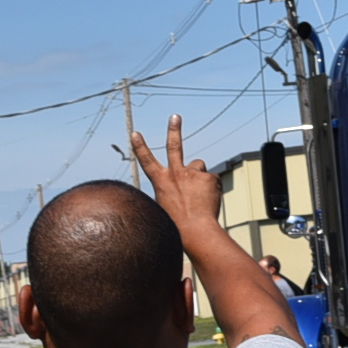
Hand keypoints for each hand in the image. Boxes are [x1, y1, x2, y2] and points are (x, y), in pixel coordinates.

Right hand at [131, 115, 219, 232]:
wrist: (194, 230)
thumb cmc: (178, 224)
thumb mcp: (167, 205)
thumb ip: (174, 189)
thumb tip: (189, 181)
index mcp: (161, 182)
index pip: (146, 161)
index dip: (140, 146)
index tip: (135, 133)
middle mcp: (175, 174)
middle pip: (174, 147)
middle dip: (173, 130)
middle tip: (175, 117)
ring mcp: (192, 174)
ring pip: (198, 167)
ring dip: (200, 177)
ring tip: (200, 196)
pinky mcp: (208, 177)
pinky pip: (212, 179)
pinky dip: (212, 189)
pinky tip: (209, 201)